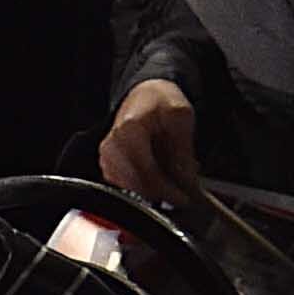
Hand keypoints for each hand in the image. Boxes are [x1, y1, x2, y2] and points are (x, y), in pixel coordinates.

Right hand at [99, 81, 201, 203]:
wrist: (144, 94)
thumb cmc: (160, 102)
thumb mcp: (180, 116)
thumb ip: (182, 149)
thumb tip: (186, 181)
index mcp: (128, 130)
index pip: (147, 172)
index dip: (168, 190)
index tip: (184, 199)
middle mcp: (112, 146)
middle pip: (138, 185)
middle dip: (163, 194)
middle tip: (184, 195)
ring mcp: (107, 157)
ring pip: (132, 189)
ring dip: (154, 191)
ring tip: (173, 180)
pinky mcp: (107, 166)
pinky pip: (127, 186)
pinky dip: (145, 187)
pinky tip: (159, 177)